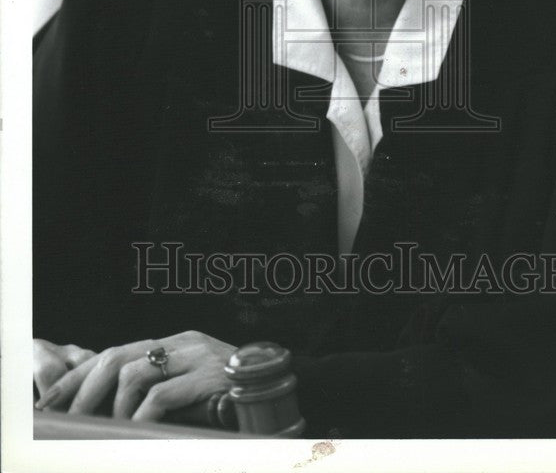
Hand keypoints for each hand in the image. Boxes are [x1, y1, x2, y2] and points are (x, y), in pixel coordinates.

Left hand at [34, 330, 235, 422]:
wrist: (287, 391)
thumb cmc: (235, 402)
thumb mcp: (190, 393)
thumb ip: (159, 392)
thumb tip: (109, 417)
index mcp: (174, 344)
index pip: (114, 353)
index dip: (77, 377)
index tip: (49, 403)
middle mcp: (182, 343)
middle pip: (115, 356)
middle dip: (82, 390)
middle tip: (64, 421)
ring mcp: (196, 355)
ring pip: (133, 372)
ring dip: (113, 410)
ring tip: (111, 432)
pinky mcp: (208, 375)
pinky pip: (160, 396)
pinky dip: (141, 418)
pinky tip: (138, 432)